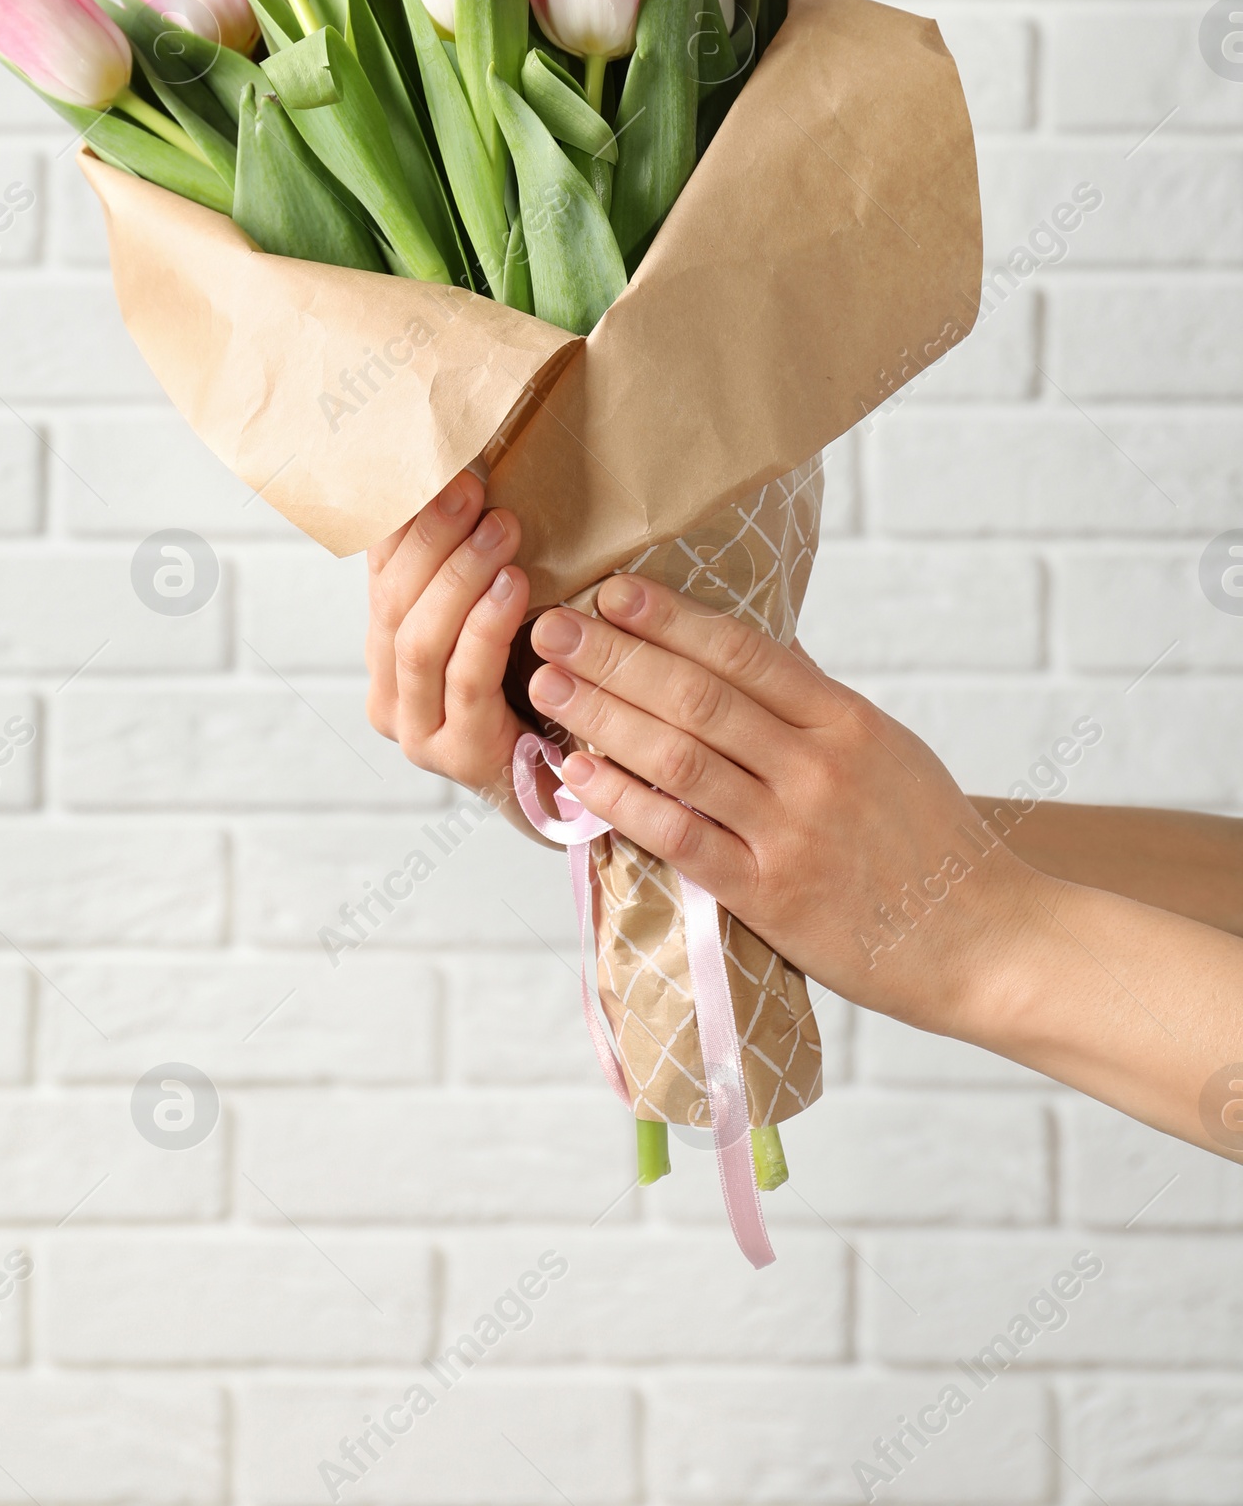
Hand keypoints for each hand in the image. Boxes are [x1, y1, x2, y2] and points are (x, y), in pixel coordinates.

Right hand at [365, 472, 533, 819]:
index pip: (380, 569)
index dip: (403, 516)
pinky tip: (514, 588)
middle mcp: (388, 690)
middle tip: (472, 489)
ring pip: (418, 641)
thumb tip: (477, 472)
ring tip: (501, 529)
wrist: (572, 781)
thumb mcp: (501, 613)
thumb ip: (478, 565)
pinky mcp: (457, 756)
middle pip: (392, 601)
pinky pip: (464, 681)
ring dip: (459, 577)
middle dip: (432, 537)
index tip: (436, 464)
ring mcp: (416, 730)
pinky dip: (486, 627)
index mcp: (386, 647)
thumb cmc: (540, 683)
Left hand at [526, 575, 1041, 1034]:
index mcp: (847, 722)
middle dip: (615, 655)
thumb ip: (816, 702)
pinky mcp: (772, 896)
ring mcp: (793, 832)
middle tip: (551, 626)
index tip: (611, 590)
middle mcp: (818, 767)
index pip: (744, 651)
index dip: (671, 617)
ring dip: (604, 715)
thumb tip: (758, 643)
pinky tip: (576, 772)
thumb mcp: (887, 749)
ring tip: (546, 684)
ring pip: (681, 757)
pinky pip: (681, 837)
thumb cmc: (932, 841)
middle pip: (699, 696)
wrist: (985, 942)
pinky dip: (623, 800)